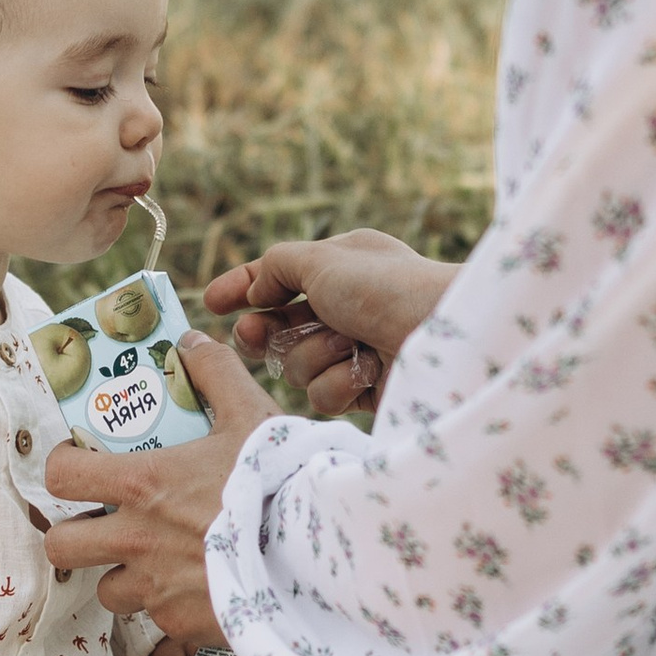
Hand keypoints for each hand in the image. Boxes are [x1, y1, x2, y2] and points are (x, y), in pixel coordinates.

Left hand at [43, 329, 267, 640]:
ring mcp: (156, 588)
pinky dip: (168, 604)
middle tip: (104, 521)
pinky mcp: (182, 625)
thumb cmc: (282, 482)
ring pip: (107, 589)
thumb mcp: (252, 415)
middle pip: (62, 546)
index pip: (60, 477)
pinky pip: (157, 619)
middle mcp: (137, 540)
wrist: (319, 557)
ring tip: (153, 559)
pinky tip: (199, 585)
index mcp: (142, 484)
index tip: (80, 463)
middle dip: (76, 534)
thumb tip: (192, 341)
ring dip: (122, 574)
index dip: (62, 467)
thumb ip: (216, 373)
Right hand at [203, 230, 458, 420]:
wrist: (446, 338)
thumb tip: (258, 290)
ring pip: (299, 366)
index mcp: (343, 266)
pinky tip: (366, 372)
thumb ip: (277, 267)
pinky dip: (340, 382)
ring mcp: (356, 351)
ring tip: (348, 345)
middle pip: (280, 329)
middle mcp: (348, 308)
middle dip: (265, 334)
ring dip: (316, 356)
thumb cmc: (387, 289)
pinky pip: (325, 396)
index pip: (279, 276)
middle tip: (253, 337)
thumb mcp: (323, 259)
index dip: (243, 288)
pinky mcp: (367, 391)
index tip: (209, 302)